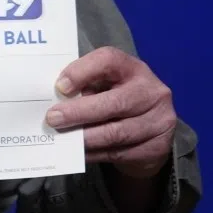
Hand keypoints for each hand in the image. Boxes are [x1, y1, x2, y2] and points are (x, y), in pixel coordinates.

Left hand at [45, 46, 175, 178]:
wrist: (149, 134)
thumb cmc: (114, 100)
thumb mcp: (103, 87)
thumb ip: (84, 88)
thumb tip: (53, 100)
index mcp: (132, 68)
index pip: (109, 60)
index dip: (82, 71)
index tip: (60, 87)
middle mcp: (152, 91)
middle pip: (114, 102)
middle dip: (79, 112)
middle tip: (53, 119)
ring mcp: (159, 120)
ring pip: (116, 132)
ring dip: (85, 137)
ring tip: (63, 138)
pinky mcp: (158, 147)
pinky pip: (119, 152)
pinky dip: (94, 153)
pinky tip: (77, 152)